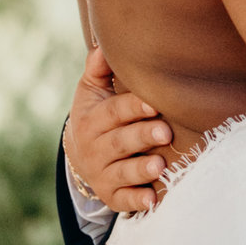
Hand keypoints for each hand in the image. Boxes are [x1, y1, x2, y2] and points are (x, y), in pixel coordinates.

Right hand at [64, 48, 176, 217]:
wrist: (79, 157)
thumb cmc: (96, 116)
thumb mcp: (91, 92)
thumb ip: (99, 69)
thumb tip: (103, 43)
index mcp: (92, 120)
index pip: (114, 112)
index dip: (133, 108)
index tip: (154, 103)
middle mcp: (95, 148)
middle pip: (121, 142)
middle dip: (142, 136)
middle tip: (166, 131)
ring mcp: (102, 173)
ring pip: (122, 172)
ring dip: (141, 170)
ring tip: (159, 165)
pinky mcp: (111, 196)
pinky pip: (123, 200)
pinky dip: (137, 201)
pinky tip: (152, 200)